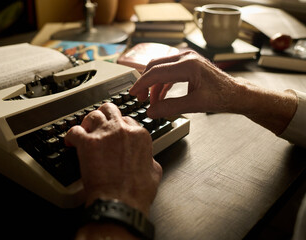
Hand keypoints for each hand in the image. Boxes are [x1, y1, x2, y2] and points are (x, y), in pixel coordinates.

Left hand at [64, 103, 161, 215]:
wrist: (119, 201)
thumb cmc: (136, 191)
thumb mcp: (154, 172)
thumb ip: (150, 159)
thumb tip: (148, 159)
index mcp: (139, 135)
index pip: (128, 120)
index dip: (119, 126)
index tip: (114, 132)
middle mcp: (122, 130)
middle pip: (110, 110)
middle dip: (104, 115)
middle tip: (99, 123)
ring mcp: (104, 134)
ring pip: (93, 115)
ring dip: (88, 122)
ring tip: (85, 129)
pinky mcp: (87, 143)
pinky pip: (74, 131)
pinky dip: (71, 135)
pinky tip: (71, 141)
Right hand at [129, 50, 297, 134]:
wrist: (236, 94)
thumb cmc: (222, 97)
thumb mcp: (195, 105)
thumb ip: (171, 108)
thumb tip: (151, 112)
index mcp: (188, 65)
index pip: (156, 72)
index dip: (141, 83)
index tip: (133, 93)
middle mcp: (186, 57)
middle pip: (155, 66)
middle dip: (145, 82)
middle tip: (139, 98)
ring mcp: (187, 59)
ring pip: (161, 68)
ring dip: (153, 84)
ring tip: (150, 101)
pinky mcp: (188, 64)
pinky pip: (168, 71)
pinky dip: (161, 84)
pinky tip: (160, 96)